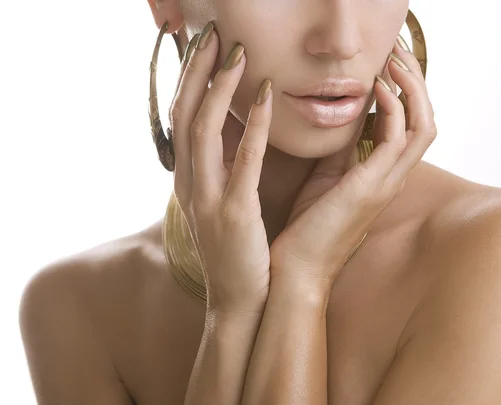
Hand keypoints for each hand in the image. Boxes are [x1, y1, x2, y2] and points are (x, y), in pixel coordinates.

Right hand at [169, 23, 273, 314]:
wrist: (240, 301)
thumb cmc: (240, 251)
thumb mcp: (225, 203)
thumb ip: (226, 167)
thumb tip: (241, 130)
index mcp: (189, 180)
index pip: (184, 119)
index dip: (191, 80)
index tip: (204, 48)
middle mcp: (190, 184)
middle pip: (185, 113)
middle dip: (196, 71)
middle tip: (213, 34)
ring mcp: (208, 198)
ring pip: (204, 129)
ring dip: (219, 87)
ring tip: (237, 53)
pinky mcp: (235, 213)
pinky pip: (243, 160)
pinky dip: (254, 125)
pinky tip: (266, 95)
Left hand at [269, 40, 436, 288]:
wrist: (294, 271)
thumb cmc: (306, 227)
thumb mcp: (326, 176)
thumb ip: (342, 145)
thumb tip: (347, 113)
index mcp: (383, 175)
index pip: (411, 124)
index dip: (405, 90)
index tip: (386, 60)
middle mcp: (393, 178)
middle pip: (427, 119)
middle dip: (415, 80)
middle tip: (396, 49)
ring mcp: (387, 183)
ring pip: (424, 125)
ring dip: (411, 87)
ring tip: (392, 58)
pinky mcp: (372, 187)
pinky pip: (398, 138)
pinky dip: (394, 107)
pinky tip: (376, 87)